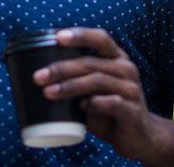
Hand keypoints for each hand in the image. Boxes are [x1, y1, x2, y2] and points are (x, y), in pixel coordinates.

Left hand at [32, 27, 162, 160]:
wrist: (138, 137)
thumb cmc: (107, 109)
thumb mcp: (91, 90)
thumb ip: (73, 80)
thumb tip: (35, 76)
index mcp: (116, 58)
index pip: (100, 38)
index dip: (80, 35)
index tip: (57, 37)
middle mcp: (126, 69)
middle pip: (91, 62)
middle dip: (61, 68)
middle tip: (38, 77)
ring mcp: (132, 89)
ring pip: (98, 81)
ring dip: (70, 86)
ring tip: (48, 93)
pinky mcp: (132, 110)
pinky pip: (112, 103)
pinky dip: (93, 103)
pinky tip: (80, 107)